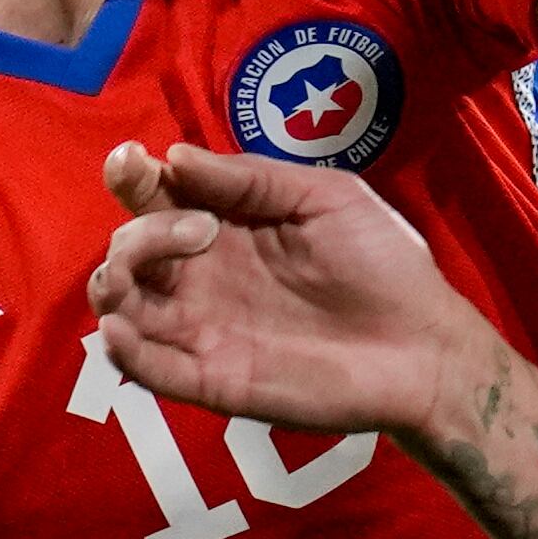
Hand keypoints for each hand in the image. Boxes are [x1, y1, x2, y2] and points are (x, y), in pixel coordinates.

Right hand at [91, 142, 498, 435]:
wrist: (424, 346)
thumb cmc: (383, 264)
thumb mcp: (326, 196)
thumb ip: (253, 178)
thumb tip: (175, 157)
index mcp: (226, 227)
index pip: (155, 198)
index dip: (131, 177)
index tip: (132, 160)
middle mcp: (204, 277)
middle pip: (128, 251)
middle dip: (139, 232)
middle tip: (200, 229)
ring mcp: (204, 330)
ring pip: (122, 308)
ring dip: (113, 284)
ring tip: (137, 275)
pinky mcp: (214, 381)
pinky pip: (149, 370)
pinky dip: (123, 352)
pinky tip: (123, 331)